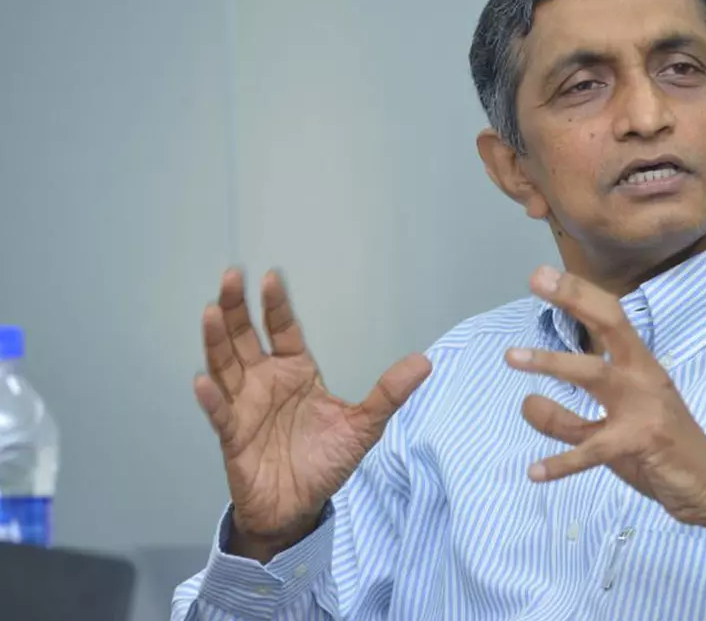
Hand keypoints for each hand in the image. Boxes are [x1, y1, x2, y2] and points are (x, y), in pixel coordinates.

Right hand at [194, 268, 430, 560]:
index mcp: (296, 372)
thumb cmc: (325, 462)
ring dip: (217, 340)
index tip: (271, 276)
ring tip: (212, 312)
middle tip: (231, 277)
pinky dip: (211, 398)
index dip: (276, 305)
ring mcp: (245, 406)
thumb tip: (425, 362)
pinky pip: (219, 413)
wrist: (299, 507)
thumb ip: (389, 393)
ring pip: (225, 365)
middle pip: (245, 337)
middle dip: (236, 308)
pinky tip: (203, 380)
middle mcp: (266, 381)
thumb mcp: (364, 426)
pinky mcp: (232, 435)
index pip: (283, 330)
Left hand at [504, 266, 705, 530]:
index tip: (543, 275)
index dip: (578, 294)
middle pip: (609, 325)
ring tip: (511, 356)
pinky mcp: (641, 442)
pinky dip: (562, 462)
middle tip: (536, 279)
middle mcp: (644, 378)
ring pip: (593, 374)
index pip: (611, 319)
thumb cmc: (664, 452)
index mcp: (641, 368)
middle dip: (573, 299)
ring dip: (551, 362)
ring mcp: (645, 407)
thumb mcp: (611, 431)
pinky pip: (593, 449)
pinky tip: (536, 472)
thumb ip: (569, 419)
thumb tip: (526, 402)